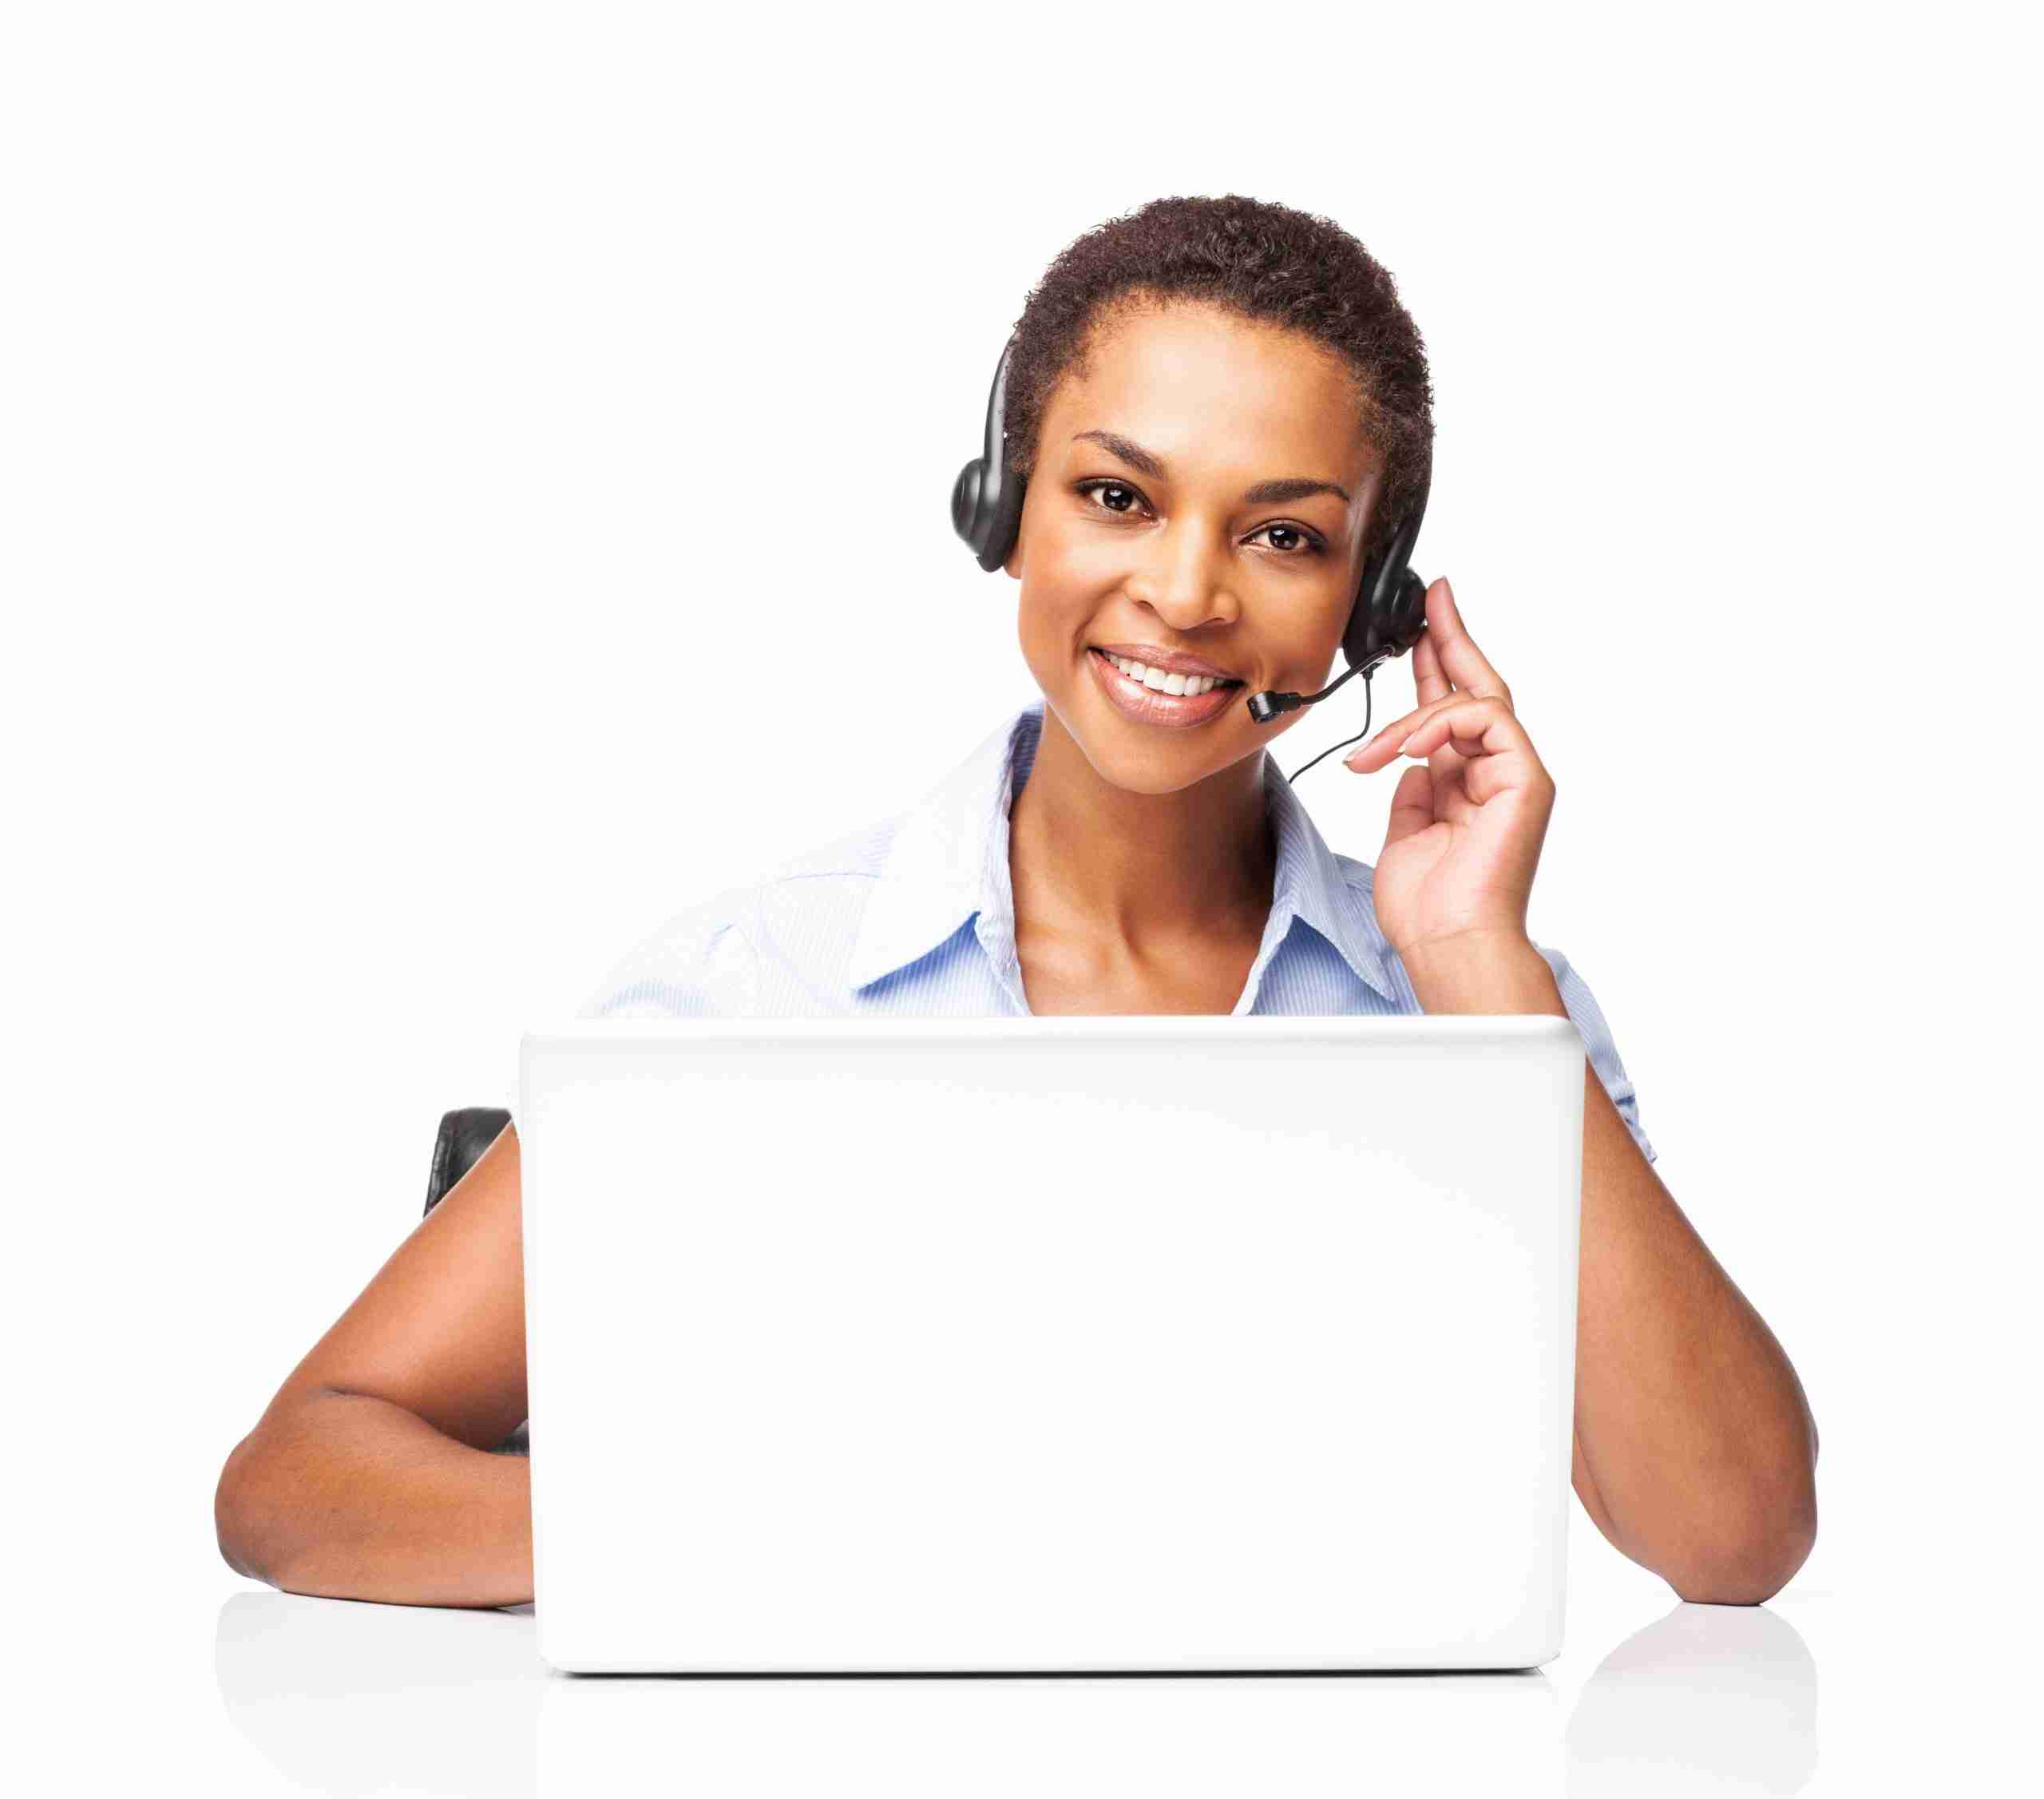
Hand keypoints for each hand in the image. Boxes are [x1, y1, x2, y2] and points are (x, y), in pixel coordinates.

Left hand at [1342, 577, 1555, 965]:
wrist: (1448, 943)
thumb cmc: (1427, 905)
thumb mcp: (1403, 830)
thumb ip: (1411, 785)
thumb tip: (1406, 757)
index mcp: (1465, 781)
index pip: (1453, 706)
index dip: (1438, 660)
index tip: (1420, 624)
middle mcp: (1495, 772)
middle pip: (1478, 685)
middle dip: (1451, 637)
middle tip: (1432, 597)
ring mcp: (1515, 773)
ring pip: (1472, 702)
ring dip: (1413, 717)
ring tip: (1377, 750)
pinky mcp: (1526, 780)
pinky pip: (1484, 722)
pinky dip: (1438, 726)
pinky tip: (1407, 749)